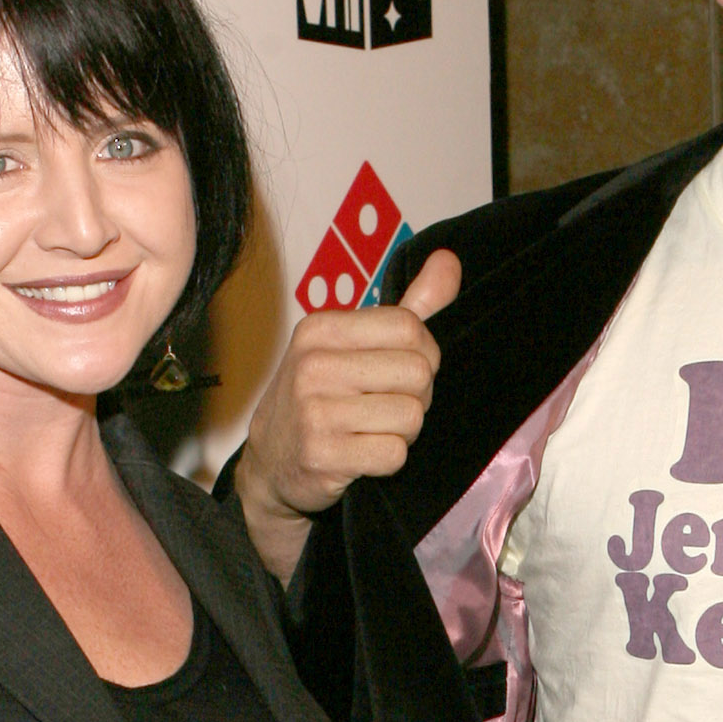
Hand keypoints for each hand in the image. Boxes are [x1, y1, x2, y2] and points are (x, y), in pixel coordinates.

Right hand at [232, 248, 462, 582]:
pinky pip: (394, 454)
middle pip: (418, 374)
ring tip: (372, 431)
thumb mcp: (354, 344)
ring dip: (404, 432)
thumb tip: (450, 259)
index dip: (424, 356)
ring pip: (410, 417)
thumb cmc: (321, 396)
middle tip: (386, 408)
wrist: (272, 461)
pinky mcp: (321, 456)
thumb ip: (408, 306)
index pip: (410, 329)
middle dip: (417, 397)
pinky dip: (389, 460)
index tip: (403, 374)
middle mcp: (313, 365)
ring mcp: (314, 412)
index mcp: (321, 328)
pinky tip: (363, 455)